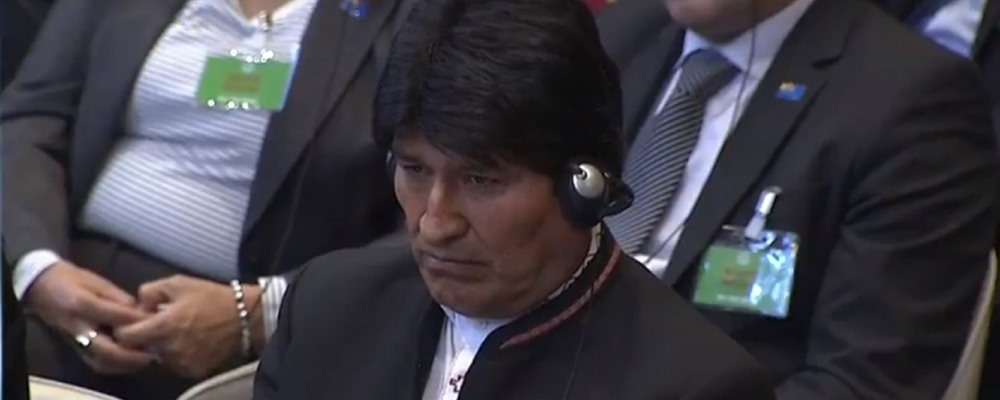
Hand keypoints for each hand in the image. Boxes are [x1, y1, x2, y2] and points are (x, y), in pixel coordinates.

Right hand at [26, 261, 153, 373]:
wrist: (41, 286)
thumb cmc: (73, 280)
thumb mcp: (99, 282)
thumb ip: (121, 299)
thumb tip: (143, 313)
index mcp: (83, 304)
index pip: (115, 317)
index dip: (139, 321)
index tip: (159, 322)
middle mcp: (77, 326)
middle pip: (106, 349)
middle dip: (132, 353)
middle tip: (153, 350)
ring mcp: (73, 339)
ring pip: (101, 361)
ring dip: (125, 363)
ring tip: (146, 357)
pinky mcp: (73, 347)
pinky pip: (95, 363)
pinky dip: (114, 365)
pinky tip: (129, 360)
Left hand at [115, 275, 261, 378]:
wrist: (246, 317)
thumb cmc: (212, 297)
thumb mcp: (179, 283)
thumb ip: (150, 291)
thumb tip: (137, 305)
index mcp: (162, 326)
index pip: (125, 337)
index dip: (125, 329)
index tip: (133, 322)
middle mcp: (169, 349)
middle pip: (139, 350)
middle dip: (143, 339)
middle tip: (156, 326)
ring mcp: (181, 363)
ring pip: (157, 358)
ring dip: (160, 347)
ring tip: (177, 332)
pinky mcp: (193, 371)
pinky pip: (174, 365)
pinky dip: (176, 355)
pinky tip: (189, 342)